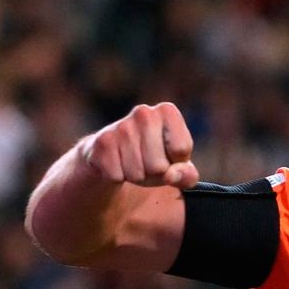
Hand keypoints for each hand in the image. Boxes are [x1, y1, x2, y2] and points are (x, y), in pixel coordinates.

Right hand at [82, 102, 198, 188]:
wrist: (113, 155)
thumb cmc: (154, 159)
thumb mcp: (178, 167)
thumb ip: (187, 175)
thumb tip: (171, 176)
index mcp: (167, 111)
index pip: (181, 150)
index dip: (176, 162)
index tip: (167, 154)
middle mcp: (144, 112)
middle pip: (159, 166)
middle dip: (155, 173)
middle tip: (148, 162)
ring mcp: (120, 126)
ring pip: (138, 174)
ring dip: (137, 177)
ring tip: (133, 162)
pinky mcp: (101, 142)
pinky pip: (117, 176)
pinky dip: (119, 177)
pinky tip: (117, 163)